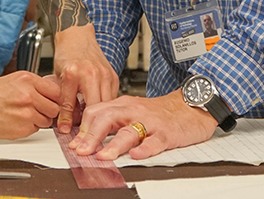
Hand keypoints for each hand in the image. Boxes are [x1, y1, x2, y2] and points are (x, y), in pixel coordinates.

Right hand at [0, 71, 60, 139]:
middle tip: (37, 110)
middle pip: (54, 108)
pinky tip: (16, 122)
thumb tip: (50, 93)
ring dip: (38, 121)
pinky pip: (35, 130)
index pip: (56, 91)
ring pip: (46, 121)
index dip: (53, 98)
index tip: (50, 101)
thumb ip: (33, 86)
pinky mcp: (22, 129)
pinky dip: (28, 128)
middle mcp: (28, 95)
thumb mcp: (13, 80)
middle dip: (47, 111)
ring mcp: (26, 113)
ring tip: (22, 115)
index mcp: (27, 80)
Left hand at [53, 25, 118, 133]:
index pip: (71, 105)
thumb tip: (64, 124)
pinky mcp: (113, 76)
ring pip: (106, 104)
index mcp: (75, 74)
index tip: (68, 133)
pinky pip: (112, 97)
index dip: (69, 122)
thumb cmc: (67, 54)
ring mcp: (105, 74)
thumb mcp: (59, 77)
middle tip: (84, 135)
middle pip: (95, 108)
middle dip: (90, 124)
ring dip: (101, 116)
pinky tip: (101, 112)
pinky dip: (107, 106)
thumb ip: (62, 100)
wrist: (78, 36)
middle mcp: (92, 74)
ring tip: (94, 127)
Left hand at [69, 90, 216, 159]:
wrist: (191, 105)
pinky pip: (155, 141)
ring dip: (114, 145)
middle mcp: (134, 111)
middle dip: (92, 136)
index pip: (96, 112)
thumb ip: (112, 121)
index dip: (83, 129)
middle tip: (81, 151)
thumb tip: (86, 137)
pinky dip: (146, 148)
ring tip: (103, 157)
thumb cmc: (159, 111)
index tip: (72, 144)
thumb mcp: (132, 110)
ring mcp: (151, 122)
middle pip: (108, 119)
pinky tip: (137, 155)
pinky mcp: (167, 133)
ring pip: (130, 131)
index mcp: (123, 105)